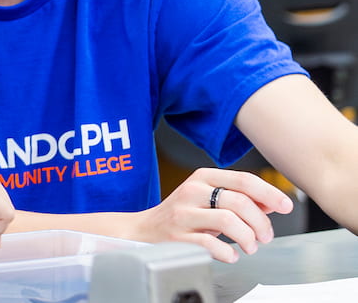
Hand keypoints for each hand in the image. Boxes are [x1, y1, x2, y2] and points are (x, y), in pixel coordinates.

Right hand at [134, 167, 292, 262]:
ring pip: (228, 221)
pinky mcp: (177, 236)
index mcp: (203, 177)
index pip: (244, 180)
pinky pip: (212, 245)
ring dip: (248, 238)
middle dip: (261, 223)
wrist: (145, 230)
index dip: (270, 193)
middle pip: (239, 201)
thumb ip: (239, 197)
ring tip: (250, 247)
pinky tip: (231, 254)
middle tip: (265, 236)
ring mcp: (183, 213)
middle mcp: (192, 191)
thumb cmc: (183, 214)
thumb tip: (273, 202)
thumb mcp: (209, 198)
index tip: (286, 206)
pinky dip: (229, 253)